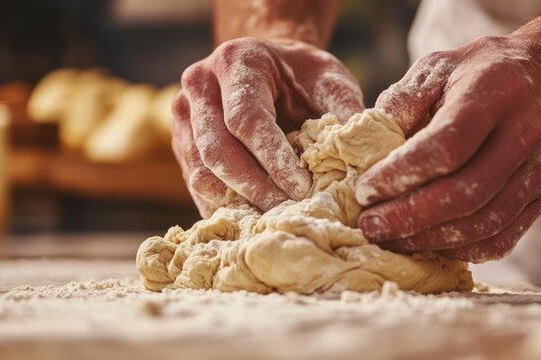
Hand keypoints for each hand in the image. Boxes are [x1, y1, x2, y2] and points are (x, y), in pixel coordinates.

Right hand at [172, 37, 363, 215]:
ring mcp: (184, 115)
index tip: (302, 189)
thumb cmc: (304, 76)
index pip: (247, 119)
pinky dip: (224, 205)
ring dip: (236, 202)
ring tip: (271, 222)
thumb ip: (344, 113)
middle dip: (254, 189)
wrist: (270, 66)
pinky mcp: (181, 142)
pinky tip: (251, 219)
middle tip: (287, 214)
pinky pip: (196, 182)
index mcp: (237, 61)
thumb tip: (358, 161)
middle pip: (216, 149)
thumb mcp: (331, 81)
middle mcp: (200, 84)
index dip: (273, 159)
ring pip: (200, 172)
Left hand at [355, 36, 540, 262]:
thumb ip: (401, 102)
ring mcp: (539, 171)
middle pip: (465, 194)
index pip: (446, 145)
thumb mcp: (437, 66)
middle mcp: (524, 134)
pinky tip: (426, 243)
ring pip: (483, 224)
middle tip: (369, 226)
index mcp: (493, 94)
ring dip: (429, 240)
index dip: (401, 174)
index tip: (364, 191)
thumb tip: (366, 150)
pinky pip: (500, 238)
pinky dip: (459, 250)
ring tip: (389, 239)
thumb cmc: (480, 72)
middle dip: (409, 217)